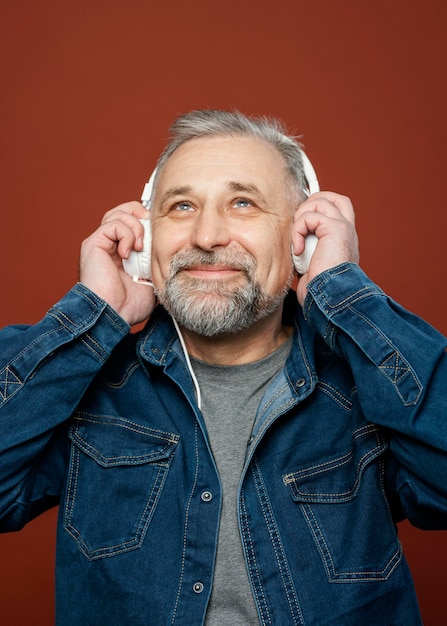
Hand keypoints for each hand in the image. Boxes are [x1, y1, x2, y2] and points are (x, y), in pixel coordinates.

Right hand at [79, 201, 155, 325]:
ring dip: (136, 226)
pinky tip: (128, 253)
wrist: (113, 315)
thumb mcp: (151, 281)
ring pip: (119, 214)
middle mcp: (109, 245)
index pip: (133, 222)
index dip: (147, 223)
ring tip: (140, 247)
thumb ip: (156, 264)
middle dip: (141, 215)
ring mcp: (101, 243)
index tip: (159, 235)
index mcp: (122, 252)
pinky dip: (126, 234)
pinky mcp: (94, 244)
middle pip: (124, 211)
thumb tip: (173, 254)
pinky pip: (113, 224)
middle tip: (151, 232)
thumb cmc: (128, 306)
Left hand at [292, 192, 359, 305]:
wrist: (331, 298)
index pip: (337, 210)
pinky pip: (310, 217)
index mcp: (344, 239)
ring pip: (321, 201)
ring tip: (298, 238)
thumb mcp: (314, 264)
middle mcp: (347, 230)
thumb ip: (310, 248)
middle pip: (334, 197)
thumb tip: (295, 243)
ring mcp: (343, 227)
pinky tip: (298, 250)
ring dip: (302, 217)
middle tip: (299, 223)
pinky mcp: (335, 229)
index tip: (302, 225)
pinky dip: (298, 232)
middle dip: (312, 202)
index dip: (318, 209)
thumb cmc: (321, 290)